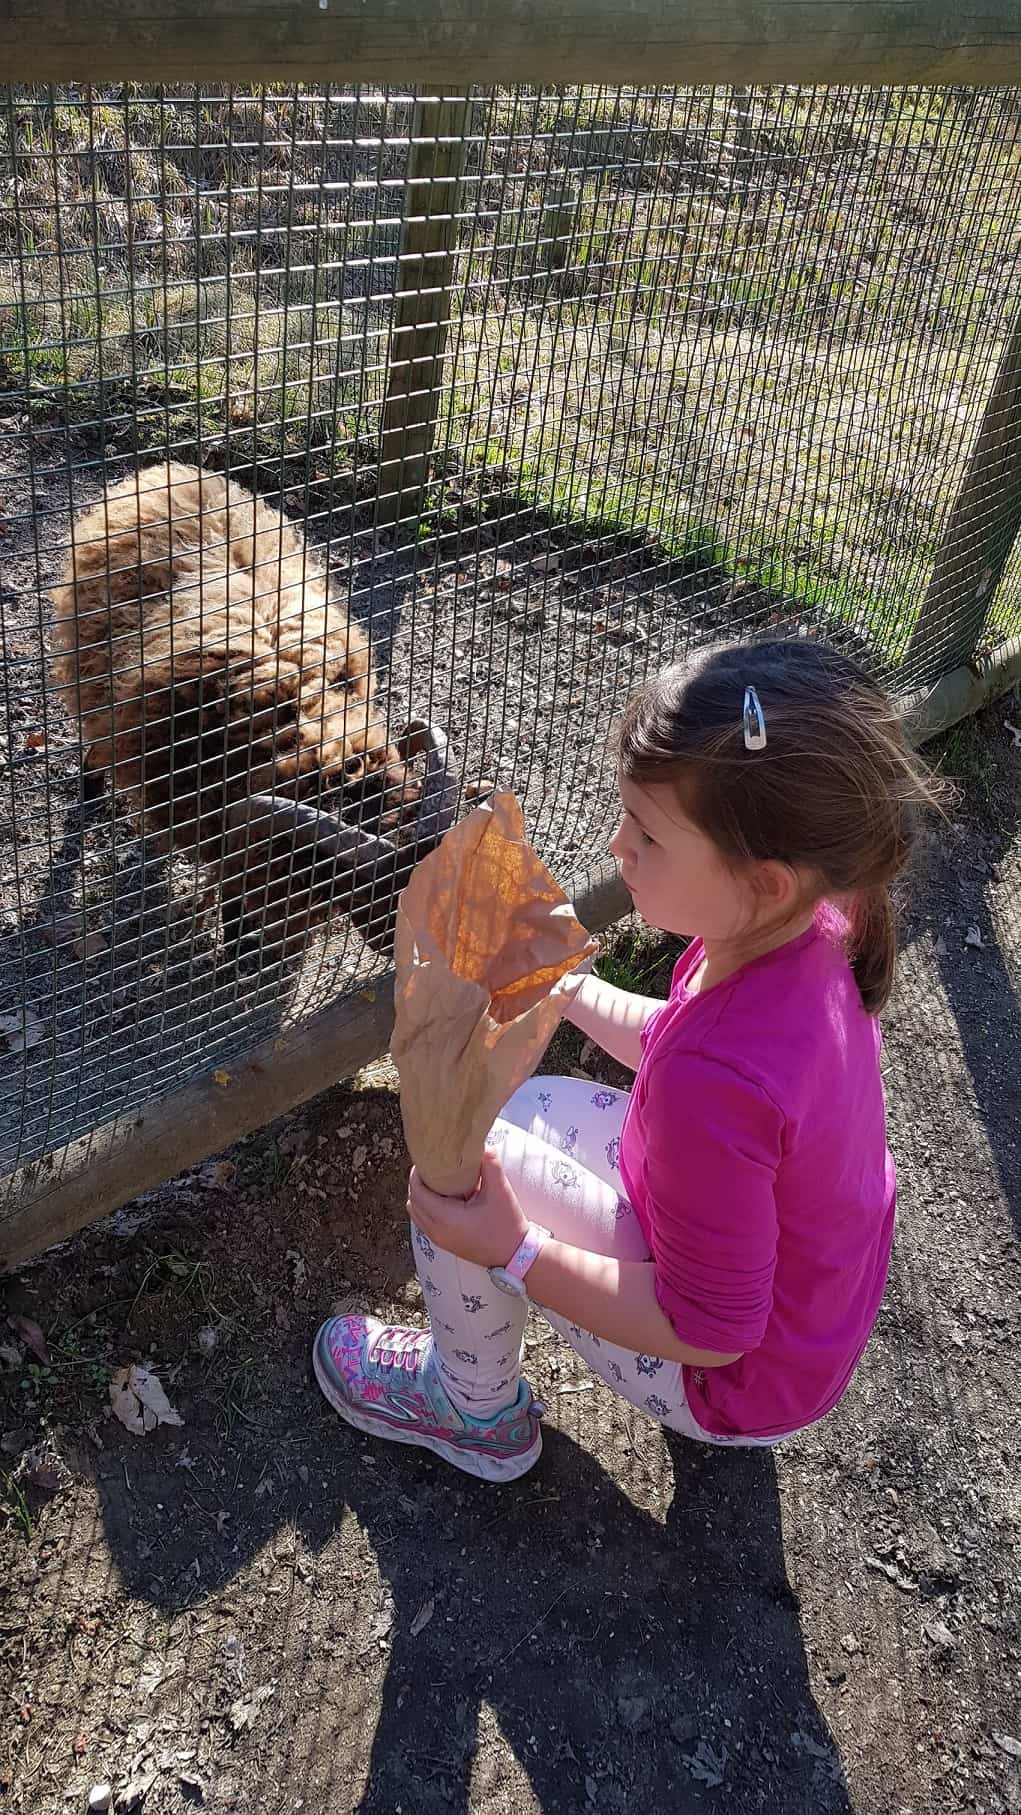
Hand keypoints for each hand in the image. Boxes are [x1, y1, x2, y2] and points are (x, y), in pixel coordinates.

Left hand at [407, 1151, 529, 1269]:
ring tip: (436, 1182)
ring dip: (421, 1196)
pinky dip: (426, 1208)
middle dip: (417, 1183)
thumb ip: (490, 1165)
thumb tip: (482, 1146)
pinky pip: (424, 1223)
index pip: (418, 1192)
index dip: (417, 1174)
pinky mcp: (445, 1243)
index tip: (427, 1160)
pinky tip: (444, 1199)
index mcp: (446, 1218)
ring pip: (416, 1214)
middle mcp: (437, 1231)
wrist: (515, 1255)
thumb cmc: (507, 1225)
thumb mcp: (500, 1191)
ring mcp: (439, 1239)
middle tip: (431, 1168)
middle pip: (413, 1202)